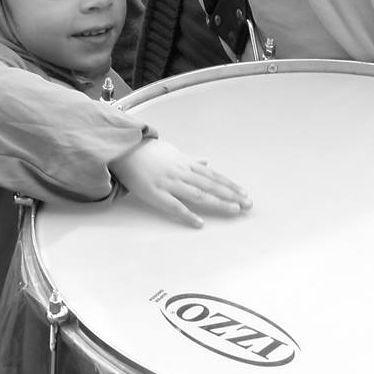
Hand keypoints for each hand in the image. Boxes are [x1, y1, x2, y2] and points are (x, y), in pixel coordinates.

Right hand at [109, 138, 251, 227]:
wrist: (124, 149)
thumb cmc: (150, 152)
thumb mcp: (175, 153)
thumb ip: (192, 161)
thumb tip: (207, 162)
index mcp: (187, 164)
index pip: (214, 176)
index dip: (231, 185)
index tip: (245, 193)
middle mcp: (182, 173)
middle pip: (212, 185)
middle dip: (231, 195)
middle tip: (248, 205)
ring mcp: (170, 183)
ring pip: (199, 194)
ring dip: (218, 202)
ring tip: (234, 210)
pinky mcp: (155, 194)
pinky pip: (174, 206)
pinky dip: (187, 215)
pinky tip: (200, 223)